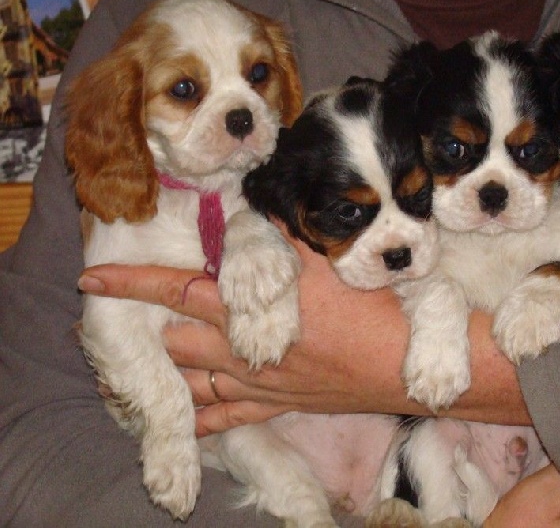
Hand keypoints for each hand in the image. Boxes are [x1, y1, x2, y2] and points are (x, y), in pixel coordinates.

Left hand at [77, 233, 529, 435]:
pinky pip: (227, 420)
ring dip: (166, 371)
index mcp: (250, 310)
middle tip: (130, 319)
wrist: (403, 361)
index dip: (132, 283)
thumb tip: (254, 203)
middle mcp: (242, 351)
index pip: (176, 290)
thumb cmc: (370, 307)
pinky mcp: (276, 407)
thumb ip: (284, 234)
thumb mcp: (329, 258)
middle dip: (149, 329)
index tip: (93, 277)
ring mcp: (257, 385)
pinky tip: (181, 420)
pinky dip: (199, 419)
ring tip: (144, 363)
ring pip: (192, 383)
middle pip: (176, 341)